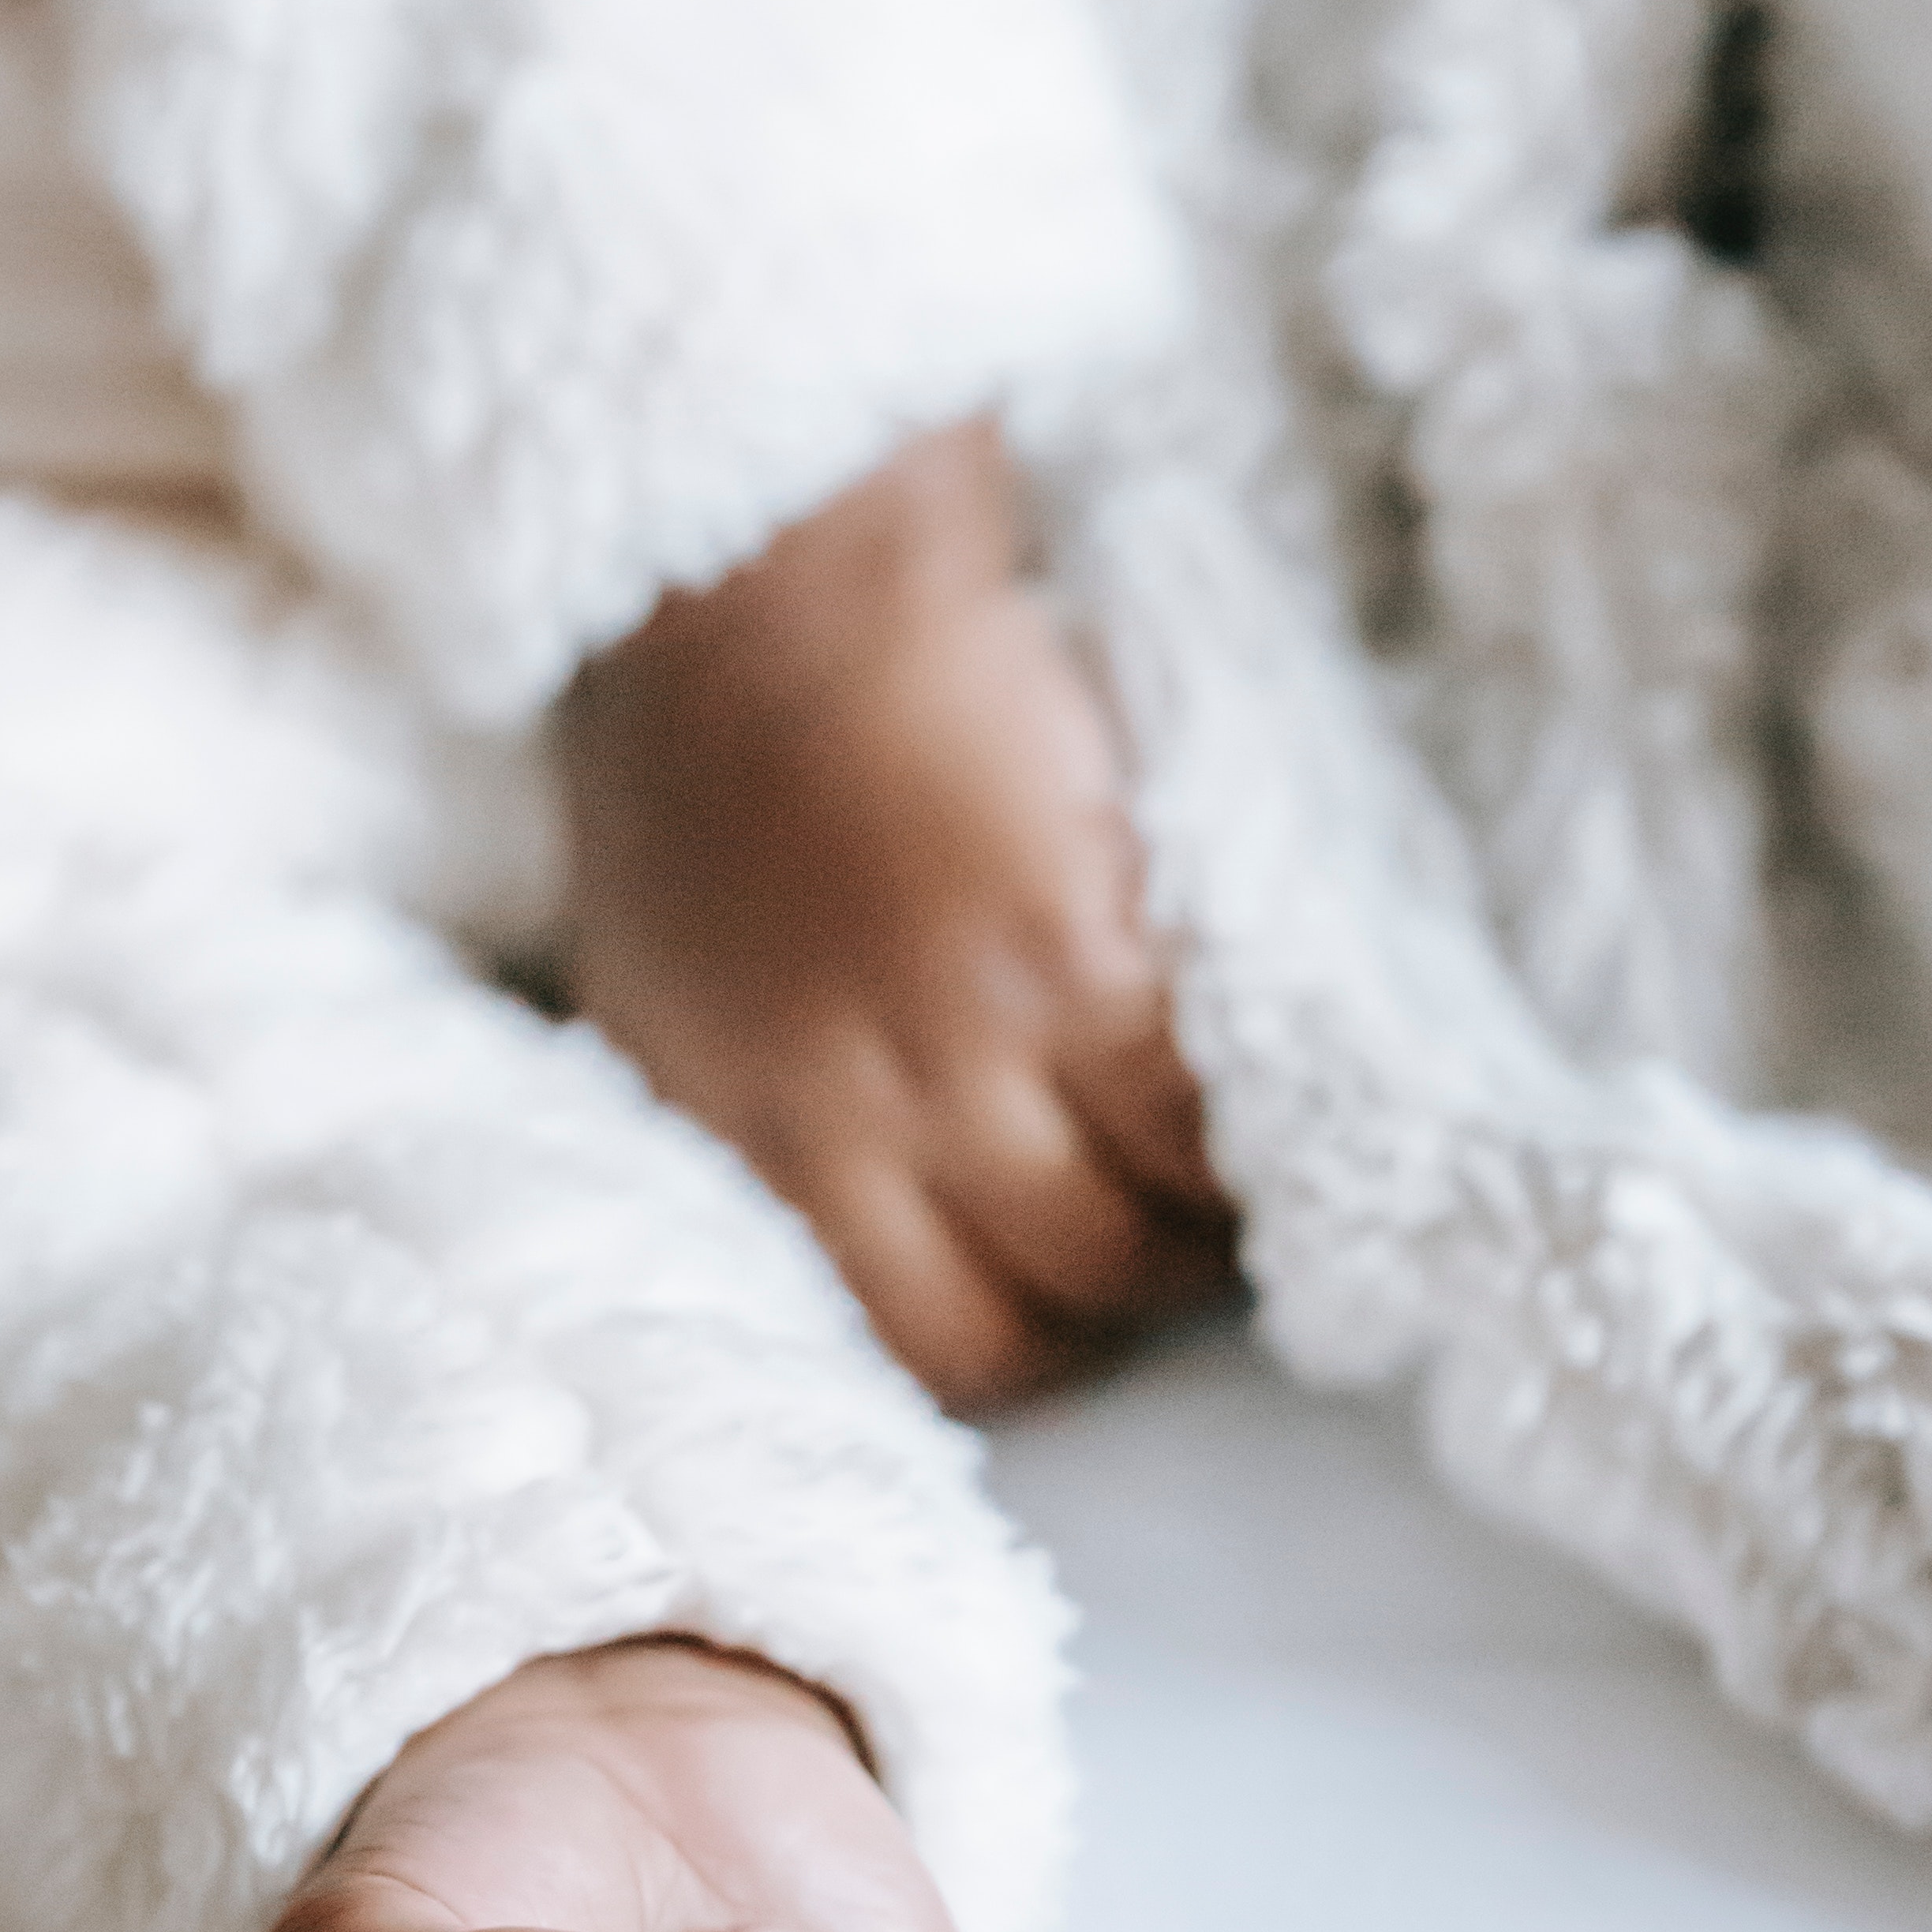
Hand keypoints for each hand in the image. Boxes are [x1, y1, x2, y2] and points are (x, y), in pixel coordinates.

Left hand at [559, 419, 1236, 1411]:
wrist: (768, 584)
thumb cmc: (709, 761)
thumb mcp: (670, 982)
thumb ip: (755, 1112)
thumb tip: (847, 1213)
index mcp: (739, 1139)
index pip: (914, 1346)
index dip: (1019, 1343)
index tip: (1072, 1299)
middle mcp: (845, 1125)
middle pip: (1035, 1319)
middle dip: (1120, 1301)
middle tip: (1179, 1235)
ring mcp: (961, 1050)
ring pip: (1126, 1240)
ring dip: (1202, 1228)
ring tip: (1236, 1172)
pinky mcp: (1070, 957)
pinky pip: (1191, 1116)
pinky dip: (1240, 1130)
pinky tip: (1262, 1094)